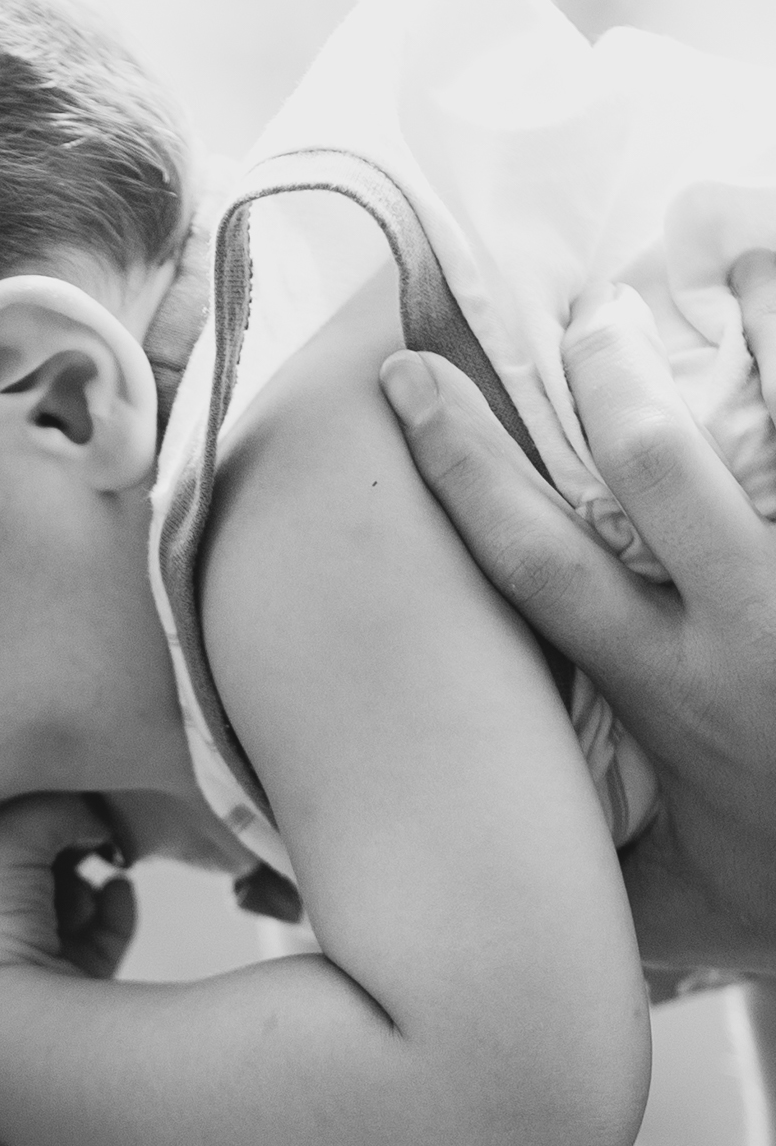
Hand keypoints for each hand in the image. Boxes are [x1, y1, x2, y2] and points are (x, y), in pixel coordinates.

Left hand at [0, 794, 132, 1102]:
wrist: (12, 1043)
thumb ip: (42, 808)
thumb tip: (88, 815)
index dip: (1, 816)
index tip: (40, 801)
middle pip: (11, 875)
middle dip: (48, 853)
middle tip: (77, 834)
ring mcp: (10, 981)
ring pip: (53, 910)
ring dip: (78, 886)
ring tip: (93, 876)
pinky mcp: (63, 1006)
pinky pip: (92, 944)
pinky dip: (110, 915)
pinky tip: (121, 891)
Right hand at [381, 268, 775, 971]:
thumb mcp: (669, 910)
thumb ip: (566, 871)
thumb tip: (405, 874)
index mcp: (670, 695)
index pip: (536, 562)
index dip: (462, 465)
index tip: (409, 382)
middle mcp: (754, 632)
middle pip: (659, 471)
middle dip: (609, 381)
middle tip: (587, 308)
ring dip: (770, 317)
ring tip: (738, 234)